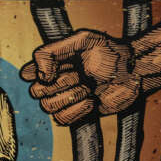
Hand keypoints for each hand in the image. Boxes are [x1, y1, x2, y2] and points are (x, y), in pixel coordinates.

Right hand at [20, 30, 139, 123]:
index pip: (26, 74)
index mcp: (50, 65)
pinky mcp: (74, 115)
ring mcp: (62, 100)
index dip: (39, 72)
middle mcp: (52, 83)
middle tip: (81, 75)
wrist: (134, 72)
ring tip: (88, 88)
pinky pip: (61, 120)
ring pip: (47, 107)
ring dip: (72, 96)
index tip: (59, 64)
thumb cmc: (111, 53)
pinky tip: (91, 101)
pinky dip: (78, 110)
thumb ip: (52, 52)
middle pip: (35, 92)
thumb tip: (39, 77)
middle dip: (61, 83)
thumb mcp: (83, 40)